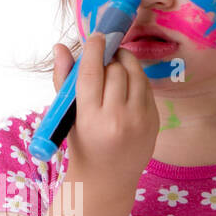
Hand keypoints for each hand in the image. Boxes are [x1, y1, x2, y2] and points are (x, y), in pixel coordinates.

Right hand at [52, 34, 158, 189]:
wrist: (108, 179)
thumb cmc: (82, 144)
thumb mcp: (67, 116)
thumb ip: (63, 80)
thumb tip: (60, 47)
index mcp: (90, 118)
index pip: (91, 72)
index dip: (93, 49)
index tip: (95, 36)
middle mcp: (117, 118)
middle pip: (115, 69)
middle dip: (109, 58)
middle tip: (103, 56)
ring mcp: (139, 120)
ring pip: (135, 73)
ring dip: (125, 63)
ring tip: (116, 65)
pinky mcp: (154, 120)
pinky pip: (147, 86)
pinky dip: (136, 79)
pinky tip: (126, 85)